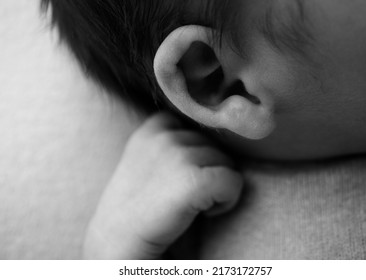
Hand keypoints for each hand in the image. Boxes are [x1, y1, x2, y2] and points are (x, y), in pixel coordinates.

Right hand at [83, 112, 242, 258]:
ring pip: (226, 162)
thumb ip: (172, 143)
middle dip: (207, 170)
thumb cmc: (138, 207)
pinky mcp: (193, 180)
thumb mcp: (146, 160)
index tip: (178, 178)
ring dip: (216, 186)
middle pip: (214, 145)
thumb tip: (213, 140)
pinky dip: (227, 201)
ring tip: (189, 204)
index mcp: (152, 128)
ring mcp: (179, 155)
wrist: (117, 243)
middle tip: (182, 195)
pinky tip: (203, 213)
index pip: (196, 128)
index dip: (196, 154)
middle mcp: (165, 135)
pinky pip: (233, 181)